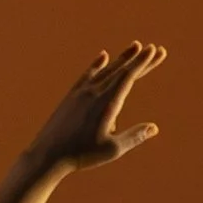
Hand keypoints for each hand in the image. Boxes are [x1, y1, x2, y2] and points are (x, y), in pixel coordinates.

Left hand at [22, 41, 165, 176]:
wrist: (46, 155)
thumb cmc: (80, 155)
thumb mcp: (112, 149)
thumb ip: (134, 136)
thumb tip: (154, 128)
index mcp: (106, 103)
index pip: (128, 76)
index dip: (142, 63)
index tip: (154, 50)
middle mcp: (93, 93)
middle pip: (120, 70)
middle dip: (139, 59)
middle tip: (155, 48)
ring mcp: (80, 93)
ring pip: (105, 70)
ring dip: (121, 58)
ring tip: (135, 46)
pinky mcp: (71, 97)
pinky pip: (87, 75)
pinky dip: (97, 65)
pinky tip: (104, 56)